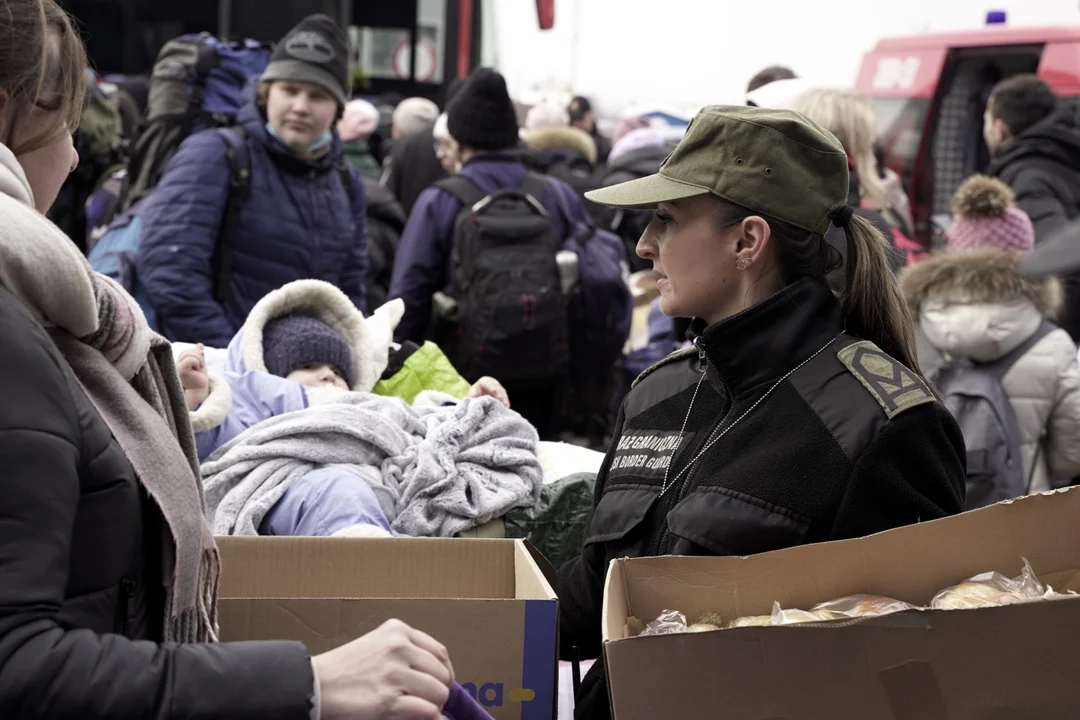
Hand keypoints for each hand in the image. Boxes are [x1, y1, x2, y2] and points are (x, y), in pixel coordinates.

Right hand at [177, 344, 209, 409]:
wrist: (200, 390)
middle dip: (198, 356)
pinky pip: (190, 359)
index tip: (201, 357)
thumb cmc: (198, 379)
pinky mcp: (180, 370)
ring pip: (188, 353)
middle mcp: (174, 364)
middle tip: (200, 366)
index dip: (196, 352)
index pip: (186, 351)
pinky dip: (197, 362)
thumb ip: (199, 354)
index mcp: (178, 362)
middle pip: (187, 351)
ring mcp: (176, 367)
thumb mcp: (199, 363)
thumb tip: (200, 344)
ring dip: (198, 360)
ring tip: (198, 369)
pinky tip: (196, 370)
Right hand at [313, 619, 454, 719]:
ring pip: (439, 693)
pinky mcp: (388, 700)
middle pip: (442, 674)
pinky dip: (427, 717)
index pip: (440, 653)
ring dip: (432, 706)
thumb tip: (440, 675)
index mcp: (397, 631)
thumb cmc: (344, 669)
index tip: (439, 684)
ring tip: (415, 708)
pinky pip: (427, 711)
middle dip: (438, 691)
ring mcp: (394, 674)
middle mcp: (398, 647)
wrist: (315, 685)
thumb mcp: (377, 645)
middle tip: (425, 701)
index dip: (444, 672)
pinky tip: (416, 717)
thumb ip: (406, 652)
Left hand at [466, 376, 510, 407]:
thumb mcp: (471, 394)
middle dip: (500, 394)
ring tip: (506, 406)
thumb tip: (473, 396)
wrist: (477, 396)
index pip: (488, 384)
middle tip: (502, 401)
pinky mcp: (501, 392)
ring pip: (502, 392)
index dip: (491, 387)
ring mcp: (498, 387)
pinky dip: (506, 401)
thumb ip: (472, 395)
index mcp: (484, 381)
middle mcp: (492, 382)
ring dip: (505, 399)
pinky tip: (507, 407)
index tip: (494, 391)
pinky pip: (505, 396)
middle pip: (497, 388)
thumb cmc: (473, 395)